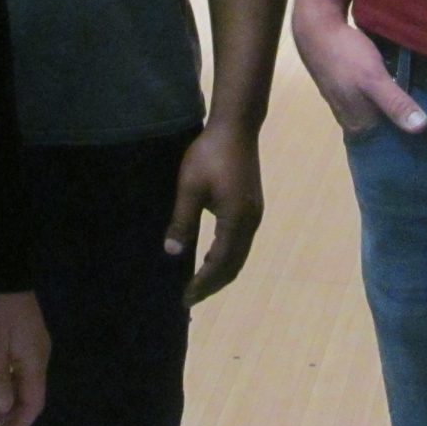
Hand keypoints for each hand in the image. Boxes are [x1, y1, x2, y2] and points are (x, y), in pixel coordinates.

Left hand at [165, 121, 262, 306]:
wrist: (236, 127)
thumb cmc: (210, 154)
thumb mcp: (190, 187)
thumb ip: (182, 221)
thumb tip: (172, 252)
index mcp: (236, 221)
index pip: (219, 263)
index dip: (203, 283)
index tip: (186, 298)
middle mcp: (250, 222)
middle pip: (234, 264)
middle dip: (213, 284)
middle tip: (191, 298)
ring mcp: (254, 214)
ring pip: (239, 255)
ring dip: (220, 271)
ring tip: (199, 282)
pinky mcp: (252, 206)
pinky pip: (241, 243)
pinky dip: (226, 257)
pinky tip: (211, 255)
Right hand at [291, 0, 426, 136]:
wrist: (317, 29)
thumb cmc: (345, 56)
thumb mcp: (373, 79)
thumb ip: (395, 103)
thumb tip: (421, 128)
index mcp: (358, 123)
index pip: (388, 145)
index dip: (409, 145)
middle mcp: (352, 118)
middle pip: (385, 130)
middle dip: (406, 128)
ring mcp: (350, 101)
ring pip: (380, 114)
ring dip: (398, 113)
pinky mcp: (350, 86)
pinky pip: (375, 99)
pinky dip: (389, 97)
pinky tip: (404, 89)